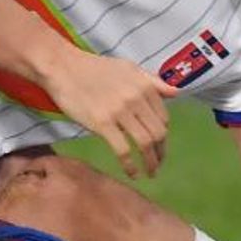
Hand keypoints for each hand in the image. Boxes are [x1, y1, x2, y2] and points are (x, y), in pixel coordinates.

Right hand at [41, 48, 177, 178]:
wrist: (64, 68)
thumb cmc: (96, 68)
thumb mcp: (129, 68)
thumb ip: (153, 81)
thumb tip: (177, 92)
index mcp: (145, 86)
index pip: (163, 118)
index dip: (164, 136)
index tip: (160, 146)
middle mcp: (136, 99)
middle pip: (158, 133)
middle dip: (161, 153)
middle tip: (157, 164)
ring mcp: (120, 112)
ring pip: (145, 143)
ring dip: (150, 163)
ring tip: (150, 173)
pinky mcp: (102, 123)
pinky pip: (123, 150)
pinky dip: (130, 165)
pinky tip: (132, 173)